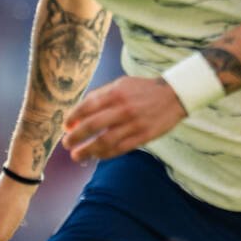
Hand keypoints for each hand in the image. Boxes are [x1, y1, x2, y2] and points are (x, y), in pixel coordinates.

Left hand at [62, 76, 186, 162]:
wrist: (175, 95)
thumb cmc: (143, 90)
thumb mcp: (121, 84)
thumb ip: (101, 96)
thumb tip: (79, 114)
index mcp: (116, 93)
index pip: (87, 107)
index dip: (73, 118)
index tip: (66, 127)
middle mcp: (123, 108)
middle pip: (92, 126)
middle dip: (76, 137)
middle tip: (66, 144)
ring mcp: (134, 124)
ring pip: (105, 141)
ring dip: (88, 150)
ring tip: (77, 156)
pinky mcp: (144, 136)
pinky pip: (121, 148)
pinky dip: (106, 154)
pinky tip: (97, 156)